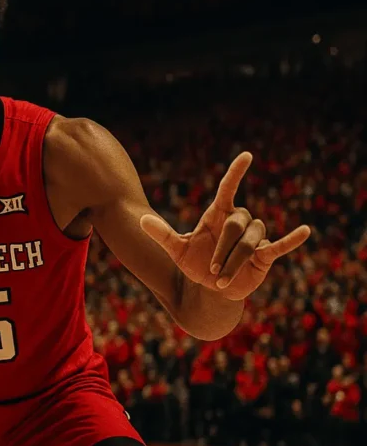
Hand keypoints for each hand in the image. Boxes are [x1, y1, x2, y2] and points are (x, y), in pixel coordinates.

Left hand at [141, 152, 311, 300]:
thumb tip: (140, 221)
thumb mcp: (176, 250)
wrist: (210, 289)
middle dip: (222, 249)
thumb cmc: (195, 263)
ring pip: (250, 242)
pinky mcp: (265, 255)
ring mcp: (254, 238)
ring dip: (234, 262)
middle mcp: (239, 221)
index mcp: (218, 214)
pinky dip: (292, 239)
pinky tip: (305, 231)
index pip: (228, 188)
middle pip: (237, 225)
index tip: (246, 156)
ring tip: (221, 280)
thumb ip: (162, 234)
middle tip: (211, 270)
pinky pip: (280, 245)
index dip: (236, 173)